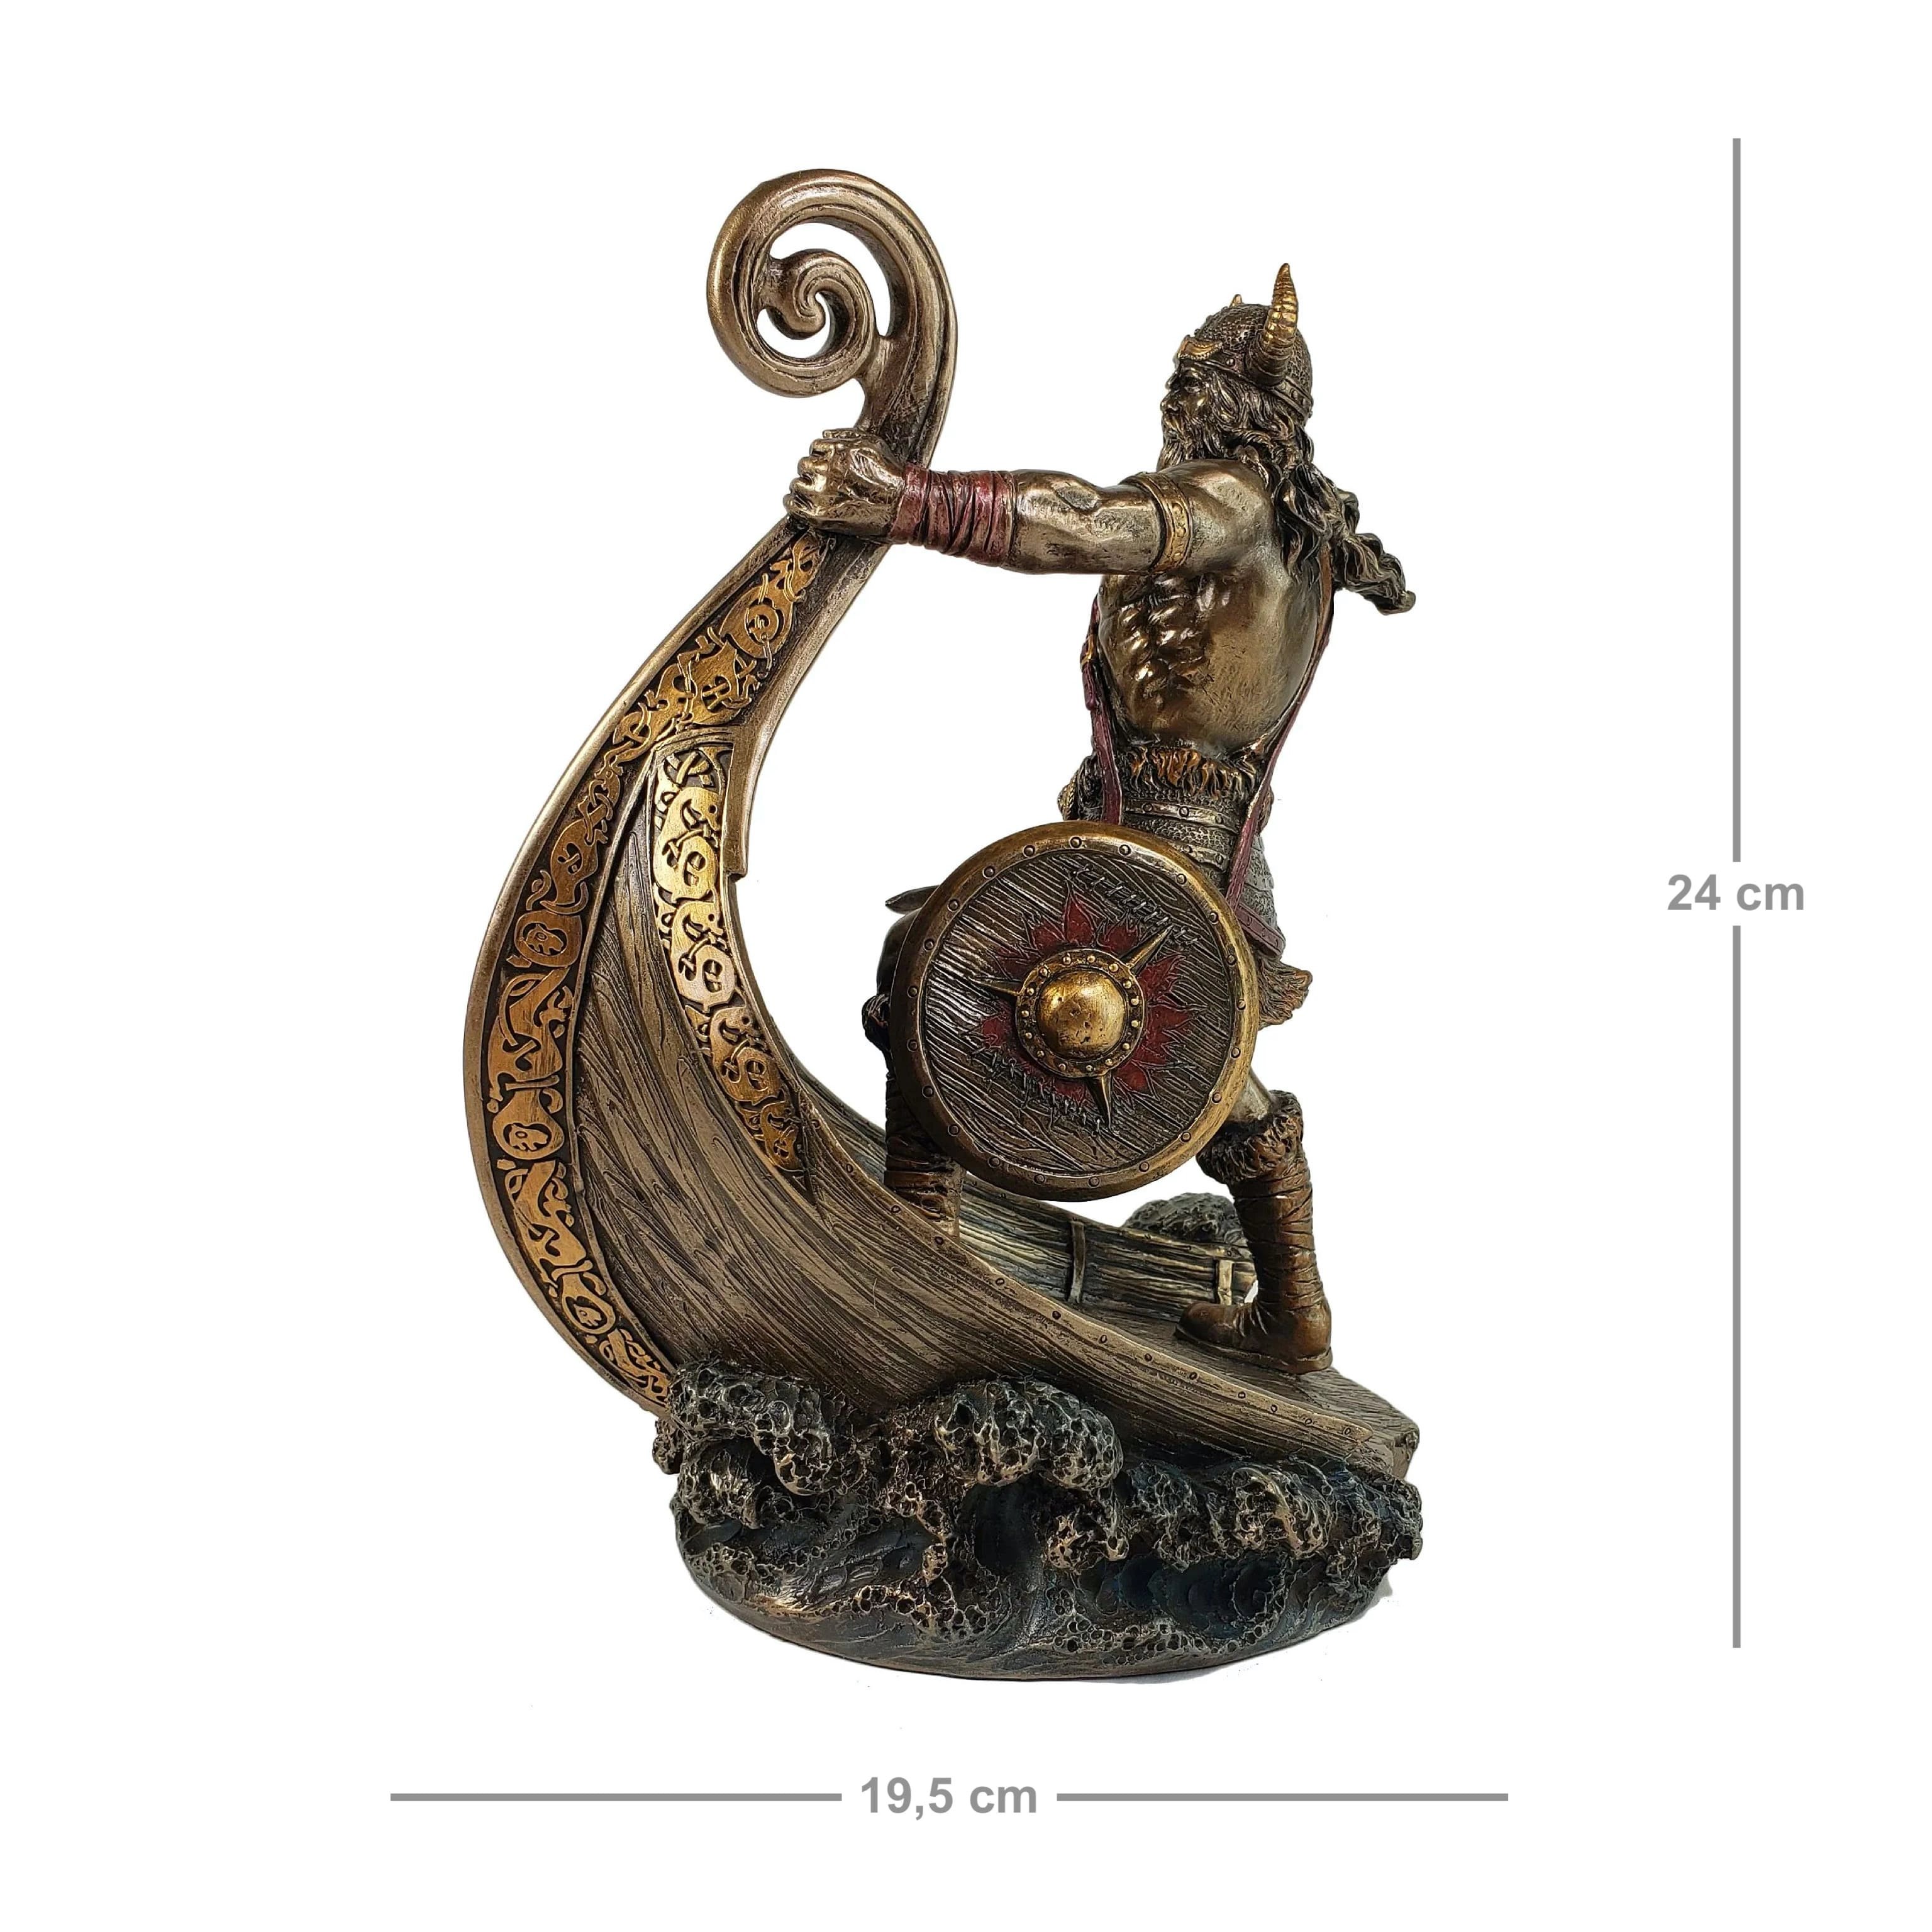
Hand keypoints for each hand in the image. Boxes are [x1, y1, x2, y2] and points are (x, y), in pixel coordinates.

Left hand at [785, 428, 906, 538]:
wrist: (900, 505)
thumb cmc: (889, 474)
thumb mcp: (871, 442)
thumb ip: (844, 435)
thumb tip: (823, 435)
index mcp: (835, 450)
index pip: (814, 448)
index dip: (822, 458)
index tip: (830, 468)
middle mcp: (825, 469)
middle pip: (804, 465)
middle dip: (813, 473)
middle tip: (826, 483)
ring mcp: (820, 493)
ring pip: (796, 484)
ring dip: (804, 488)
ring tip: (819, 496)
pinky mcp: (817, 514)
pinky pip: (791, 504)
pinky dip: (793, 503)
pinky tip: (802, 505)